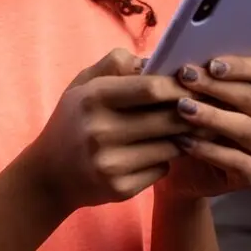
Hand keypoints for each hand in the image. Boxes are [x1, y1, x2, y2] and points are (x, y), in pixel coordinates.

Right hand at [22, 48, 197, 212]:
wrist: (49, 174)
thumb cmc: (73, 120)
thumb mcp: (83, 84)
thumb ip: (115, 64)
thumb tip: (155, 61)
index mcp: (93, 98)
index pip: (151, 88)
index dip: (178, 85)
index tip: (193, 83)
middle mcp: (101, 131)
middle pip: (167, 118)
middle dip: (190, 111)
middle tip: (201, 106)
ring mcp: (111, 163)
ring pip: (171, 146)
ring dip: (181, 136)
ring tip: (180, 128)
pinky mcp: (120, 189)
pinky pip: (162, 168)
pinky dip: (165, 159)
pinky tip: (155, 152)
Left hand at [159, 55, 250, 197]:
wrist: (185, 172)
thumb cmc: (190, 123)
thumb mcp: (191, 97)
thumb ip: (193, 78)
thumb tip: (175, 58)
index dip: (241, 66)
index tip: (211, 64)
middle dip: (216, 86)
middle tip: (186, 78)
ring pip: (245, 128)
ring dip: (213, 116)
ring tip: (182, 109)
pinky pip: (236, 160)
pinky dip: (208, 150)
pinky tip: (183, 142)